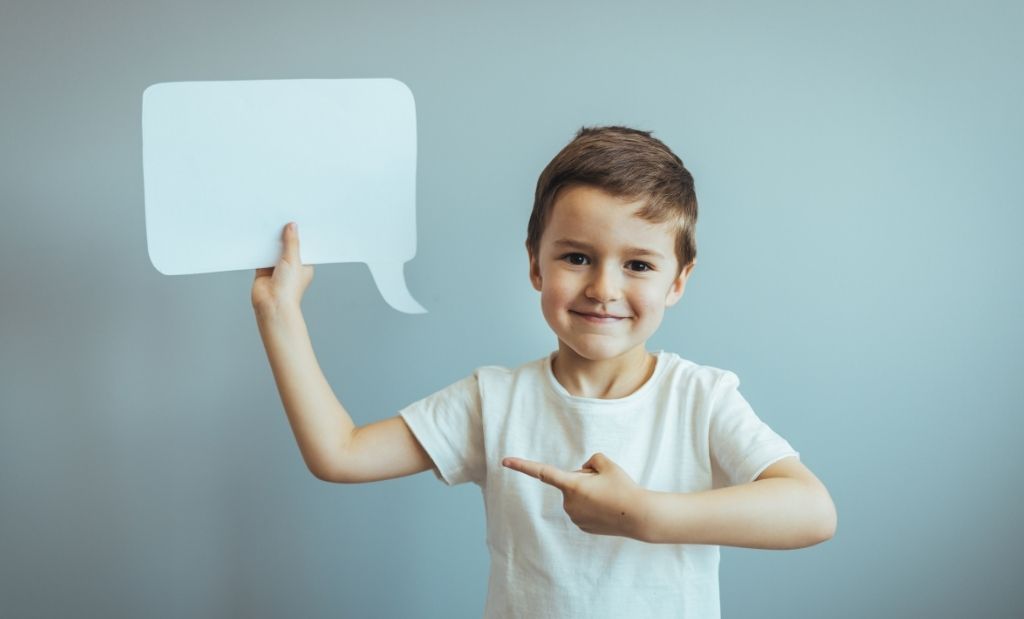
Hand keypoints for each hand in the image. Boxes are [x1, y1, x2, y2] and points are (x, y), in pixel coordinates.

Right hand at [252, 222, 314, 314]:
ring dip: (270, 240)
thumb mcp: (293, 260)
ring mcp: (276, 268)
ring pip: (273, 249)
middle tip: (282, 216)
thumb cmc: (289, 288)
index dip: (300, 234)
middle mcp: (291, 266)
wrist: (271, 304)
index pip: (303, 246)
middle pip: (287, 246)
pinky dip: (259, 247)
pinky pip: (261, 255)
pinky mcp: (263, 270)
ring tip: (269, 222)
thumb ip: (291, 242)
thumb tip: (292, 226)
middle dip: (284, 235)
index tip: (297, 219)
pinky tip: (257, 234)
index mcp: (304, 265)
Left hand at [502, 452, 647, 539]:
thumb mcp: (607, 464)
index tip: (504, 461)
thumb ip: (591, 460)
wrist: (639, 516)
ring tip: (609, 498)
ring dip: (589, 493)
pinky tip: (607, 509)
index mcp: (571, 485)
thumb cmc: (623, 487)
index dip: (522, 466)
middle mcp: (568, 503)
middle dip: (584, 479)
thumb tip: (583, 470)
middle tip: (606, 484)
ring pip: (577, 496)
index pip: (542, 472)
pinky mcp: (582, 526)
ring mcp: (574, 517)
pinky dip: (593, 506)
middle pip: (571, 481)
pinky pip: (583, 509)